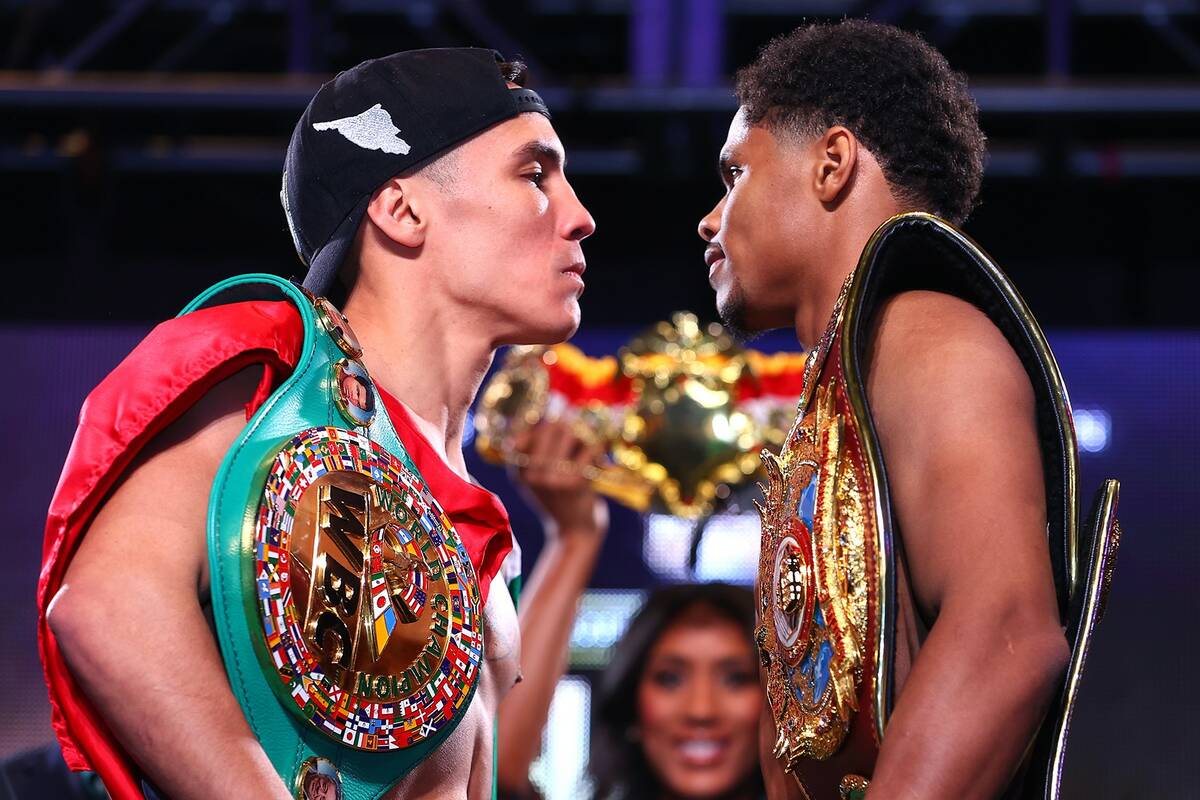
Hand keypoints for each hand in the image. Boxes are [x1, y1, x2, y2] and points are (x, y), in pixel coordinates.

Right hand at [511, 418, 608, 542]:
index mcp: (519, 470)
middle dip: (571, 425)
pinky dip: (598, 450)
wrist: (575, 533)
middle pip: (552, 426)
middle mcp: (531, 473)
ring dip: (585, 435)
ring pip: (570, 432)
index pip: (529, 429)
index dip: (547, 422)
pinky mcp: (573, 483)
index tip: (560, 423)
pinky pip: (589, 448)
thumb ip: (540, 449)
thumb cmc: (561, 500)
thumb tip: (558, 409)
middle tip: (583, 432)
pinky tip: (600, 462)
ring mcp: (551, 478)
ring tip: (590, 447)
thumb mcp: (541, 478)